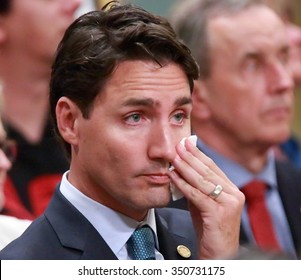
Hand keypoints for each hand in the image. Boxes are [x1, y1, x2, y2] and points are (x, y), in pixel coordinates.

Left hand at [169, 139, 244, 258]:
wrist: (219, 254)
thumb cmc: (210, 229)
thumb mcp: (203, 204)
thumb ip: (197, 188)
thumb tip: (182, 170)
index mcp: (232, 190)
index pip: (213, 167)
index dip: (199, 154)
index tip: (187, 143)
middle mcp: (233, 194)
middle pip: (208, 171)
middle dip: (191, 156)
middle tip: (178, 145)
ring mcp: (229, 203)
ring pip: (203, 181)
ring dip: (186, 167)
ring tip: (174, 157)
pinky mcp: (219, 213)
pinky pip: (197, 195)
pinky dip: (183, 184)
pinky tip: (173, 176)